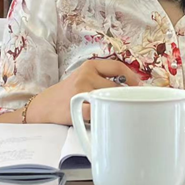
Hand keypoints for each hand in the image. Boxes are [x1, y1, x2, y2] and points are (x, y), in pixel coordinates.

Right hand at [25, 60, 140, 124]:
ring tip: (112, 112)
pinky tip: (104, 119)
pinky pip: (99, 112)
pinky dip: (104, 117)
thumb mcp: (84, 77)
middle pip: (117, 87)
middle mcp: (86, 75)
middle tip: (129, 105)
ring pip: (110, 100)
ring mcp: (82, 90)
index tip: (139, 87)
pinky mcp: (78, 107)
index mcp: (90, 65)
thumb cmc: (69, 93)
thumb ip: (103, 78)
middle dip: (124, 98)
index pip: (118, 67)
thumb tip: (133, 86)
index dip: (132, 77)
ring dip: (114, 108)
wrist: (45, 106)